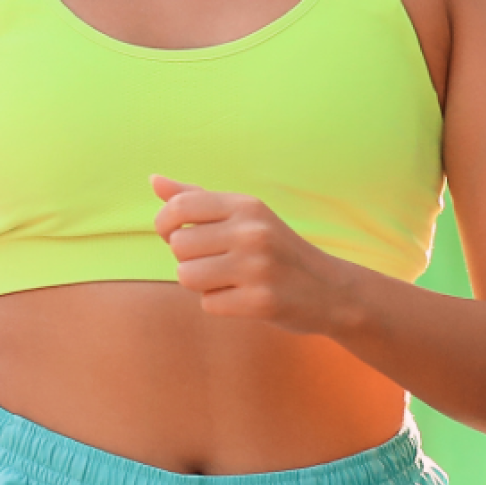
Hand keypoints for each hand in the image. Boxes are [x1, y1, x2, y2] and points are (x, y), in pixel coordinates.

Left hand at [151, 175, 358, 335]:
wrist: (331, 289)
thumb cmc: (275, 249)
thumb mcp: (244, 216)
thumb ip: (197, 198)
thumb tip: (154, 180)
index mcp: (246, 206)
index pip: (179, 206)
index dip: (164, 224)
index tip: (175, 236)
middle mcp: (252, 232)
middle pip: (179, 246)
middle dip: (189, 259)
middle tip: (216, 262)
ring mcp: (257, 267)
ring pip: (188, 277)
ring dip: (201, 284)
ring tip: (229, 280)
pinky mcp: (261, 301)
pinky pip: (209, 304)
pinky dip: (220, 305)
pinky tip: (244, 297)